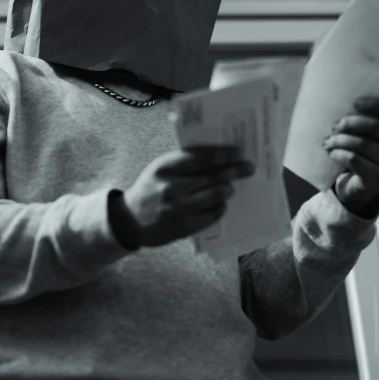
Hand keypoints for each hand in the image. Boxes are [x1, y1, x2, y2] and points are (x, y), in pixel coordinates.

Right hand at [116, 145, 253, 248]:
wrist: (130, 220)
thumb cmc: (151, 189)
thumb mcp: (160, 169)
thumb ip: (183, 162)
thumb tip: (220, 155)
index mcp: (164, 167)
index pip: (201, 157)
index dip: (224, 154)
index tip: (238, 152)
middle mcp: (171, 187)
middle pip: (213, 176)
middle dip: (234, 170)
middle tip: (248, 168)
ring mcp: (178, 209)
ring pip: (216, 195)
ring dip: (227, 189)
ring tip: (229, 188)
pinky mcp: (184, 227)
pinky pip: (213, 214)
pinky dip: (220, 207)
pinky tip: (219, 204)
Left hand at [322, 96, 378, 212]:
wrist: (355, 186)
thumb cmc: (357, 153)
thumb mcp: (360, 136)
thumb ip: (357, 123)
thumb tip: (334, 109)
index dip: (377, 104)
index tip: (355, 103)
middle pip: (375, 126)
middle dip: (350, 123)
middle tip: (333, 127)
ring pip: (362, 144)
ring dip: (339, 140)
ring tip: (327, 142)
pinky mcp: (376, 178)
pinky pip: (355, 160)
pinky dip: (339, 154)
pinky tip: (331, 153)